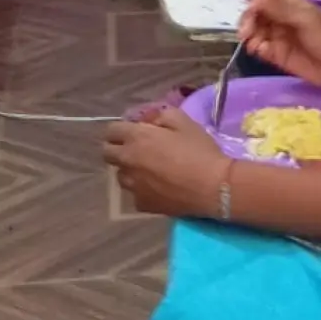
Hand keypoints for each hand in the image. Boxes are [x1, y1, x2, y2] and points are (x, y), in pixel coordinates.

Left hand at [102, 108, 228, 216]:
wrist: (213, 187)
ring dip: (129, 169)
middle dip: (118, 148)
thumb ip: (160, 115)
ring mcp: (133, 185)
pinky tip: (159, 187)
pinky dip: (142, 189)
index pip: (111, 130)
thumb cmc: (200, 151)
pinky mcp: (142, 204)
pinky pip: (135, 193)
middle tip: (138, 149)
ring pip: (120, 175)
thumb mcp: (184, 122)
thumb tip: (149, 120)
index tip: (135, 130)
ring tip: (150, 170)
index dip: (122, 129)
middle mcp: (128, 161)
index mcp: (136, 137)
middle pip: (107, 153)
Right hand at [239, 0, 320, 86]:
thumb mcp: (306, 20)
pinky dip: (258, 49)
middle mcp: (281, 19)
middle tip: (245, 34)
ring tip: (256, 45)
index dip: (254, 5)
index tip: (251, 14)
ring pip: (255, 33)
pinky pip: (261, 50)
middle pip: (255, 16)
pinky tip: (263, 51)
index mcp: (289, 4)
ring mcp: (279, 37)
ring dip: (251, 37)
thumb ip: (281, 9)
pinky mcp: (278, 56)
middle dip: (248, 22)